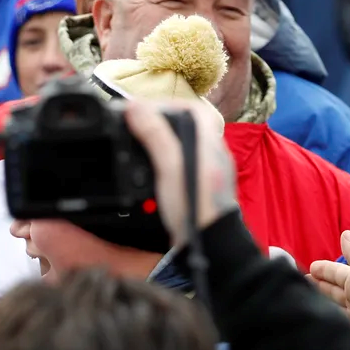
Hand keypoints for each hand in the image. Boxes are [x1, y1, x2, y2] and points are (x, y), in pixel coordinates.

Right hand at [123, 99, 237, 249]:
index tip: (138, 112)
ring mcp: (210, 172)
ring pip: (186, 146)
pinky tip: (154, 173)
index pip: (190, 108)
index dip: (163, 105)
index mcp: (208, 142)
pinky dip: (167, 162)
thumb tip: (136, 108)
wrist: (212, 245)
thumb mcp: (169, 168)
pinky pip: (185, 164)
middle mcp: (213, 153)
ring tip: (140, 148)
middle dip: (160, 123)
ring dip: (163, 142)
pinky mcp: (204, 188)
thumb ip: (155, 135)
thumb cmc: (195, 208)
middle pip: (187, 126)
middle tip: (136, 128)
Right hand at [308, 230, 349, 336]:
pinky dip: (326, 314)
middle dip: (318, 283)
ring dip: (320, 299)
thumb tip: (346, 232)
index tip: (307, 268)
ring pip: (332, 302)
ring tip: (303, 298)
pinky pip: (335, 318)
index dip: (323, 269)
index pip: (336, 272)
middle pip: (333, 287)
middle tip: (299, 282)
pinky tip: (317, 315)